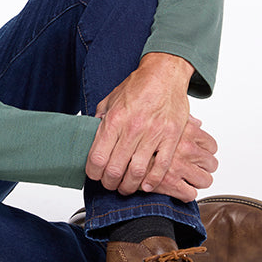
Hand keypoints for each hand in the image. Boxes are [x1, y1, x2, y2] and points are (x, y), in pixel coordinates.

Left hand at [85, 52, 215, 199]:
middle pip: (115, 168)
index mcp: (114, 119)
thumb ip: (100, 119)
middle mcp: (133, 128)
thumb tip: (90, 135)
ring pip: (137, 171)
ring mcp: (153, 134)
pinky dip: (152, 181)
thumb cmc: (138, 86)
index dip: (93, 173)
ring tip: (125, 187)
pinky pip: (161, 166)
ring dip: (129, 186)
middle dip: (109, 183)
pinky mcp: (171, 137)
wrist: (164, 74)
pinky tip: (146, 185)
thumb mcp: (110, 99)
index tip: (94, 175)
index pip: (97, 157)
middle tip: (109, 184)